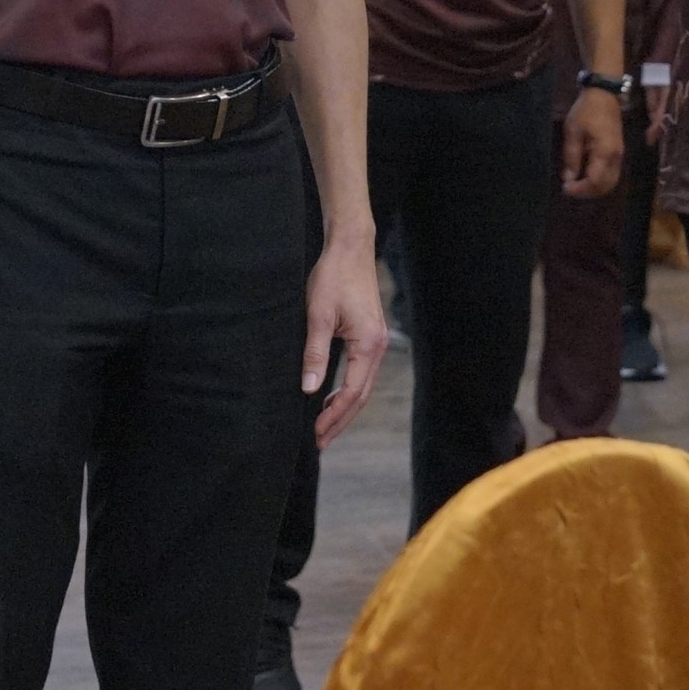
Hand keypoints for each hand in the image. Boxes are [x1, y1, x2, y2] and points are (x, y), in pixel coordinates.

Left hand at [304, 236, 391, 445]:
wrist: (350, 248)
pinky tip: (333, 397)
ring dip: (345, 407)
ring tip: (325, 426)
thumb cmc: (333, 277)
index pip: (352, 392)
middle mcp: (379, 347)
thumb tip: (309, 388)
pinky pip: (362, 372)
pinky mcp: (371, 335)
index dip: (334, 416)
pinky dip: (348, 390)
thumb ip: (315, 353)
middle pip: (361, 395)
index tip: (316, 433)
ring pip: (363, 386)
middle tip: (320, 441)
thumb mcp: (318, 315)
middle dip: (341, 420)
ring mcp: (377, 342)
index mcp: (369, 344)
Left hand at [559, 87, 623, 198]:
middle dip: (587, 192)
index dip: (580, 189)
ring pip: (611, 182)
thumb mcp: (573, 131)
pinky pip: (612, 174)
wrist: (604, 94)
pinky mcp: (619, 153)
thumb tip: (568, 178)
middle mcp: (616, 158)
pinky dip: (600, 181)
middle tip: (569, 188)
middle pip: (605, 186)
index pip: (595, 181)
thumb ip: (571, 157)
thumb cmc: (586, 111)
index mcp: (604, 152)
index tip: (565, 188)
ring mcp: (620, 156)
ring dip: (595, 188)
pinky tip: (586, 177)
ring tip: (577, 185)